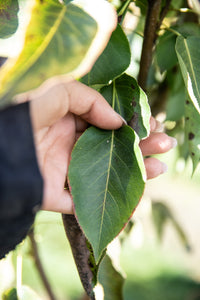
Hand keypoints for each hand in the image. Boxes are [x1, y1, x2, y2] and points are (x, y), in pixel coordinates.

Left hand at [28, 79, 175, 213]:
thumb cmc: (23, 110)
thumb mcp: (58, 89)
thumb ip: (90, 100)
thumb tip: (118, 122)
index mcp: (70, 123)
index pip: (108, 125)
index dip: (132, 124)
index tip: (152, 124)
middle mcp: (70, 146)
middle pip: (113, 149)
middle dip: (141, 145)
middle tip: (164, 143)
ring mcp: (64, 170)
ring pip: (106, 174)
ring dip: (135, 170)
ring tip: (160, 166)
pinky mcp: (55, 195)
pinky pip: (85, 202)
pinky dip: (109, 201)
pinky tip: (136, 194)